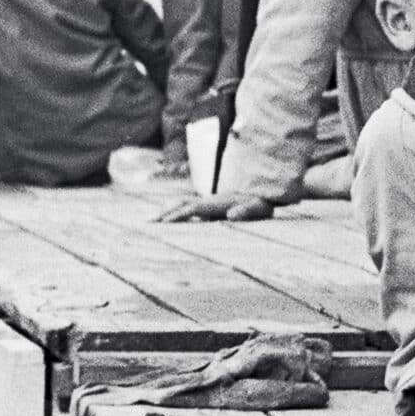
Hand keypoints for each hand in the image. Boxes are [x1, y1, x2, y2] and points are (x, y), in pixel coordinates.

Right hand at [155, 193, 274, 222]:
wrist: (267, 193)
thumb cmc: (264, 204)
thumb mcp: (260, 209)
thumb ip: (247, 211)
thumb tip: (231, 215)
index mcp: (217, 203)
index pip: (192, 208)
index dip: (177, 215)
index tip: (163, 223)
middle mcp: (210, 200)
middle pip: (182, 204)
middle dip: (165, 213)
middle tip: (147, 223)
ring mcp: (210, 201)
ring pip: (184, 203)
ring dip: (167, 210)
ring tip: (151, 221)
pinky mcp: (212, 205)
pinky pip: (190, 206)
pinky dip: (176, 210)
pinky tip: (170, 217)